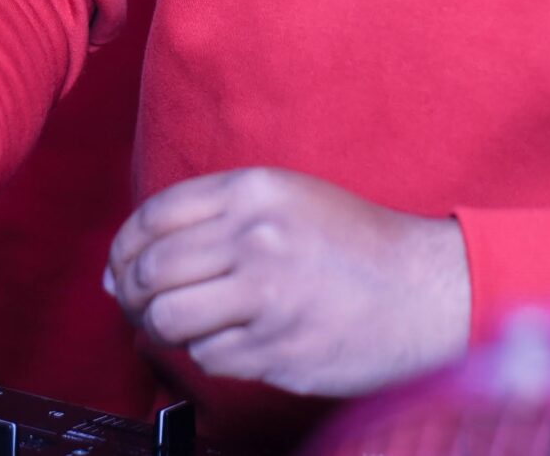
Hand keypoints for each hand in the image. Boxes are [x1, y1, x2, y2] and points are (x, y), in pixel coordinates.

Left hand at [105, 167, 469, 397]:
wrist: (425, 292)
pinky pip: (208, 358)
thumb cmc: (355, 247)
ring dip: (164, 331)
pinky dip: (211, 355)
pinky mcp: (278, 348)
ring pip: (167, 320)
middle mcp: (256, 237)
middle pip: (150, 272)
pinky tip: (236, 341)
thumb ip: (211, 221)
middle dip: (135, 296)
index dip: (125, 250)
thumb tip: (124, 269)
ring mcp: (267, 295)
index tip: (124, 270)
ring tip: (185, 328)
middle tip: (145, 307)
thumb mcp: (287, 201)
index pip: (152, 217)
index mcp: (254, 191)